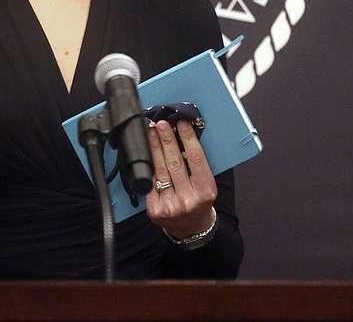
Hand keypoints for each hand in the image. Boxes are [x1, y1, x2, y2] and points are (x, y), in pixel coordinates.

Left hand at [144, 119, 216, 238]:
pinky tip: (147, 153)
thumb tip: (183, 136)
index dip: (188, 138)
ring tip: (152, 133)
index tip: (181, 123)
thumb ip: (197, 165)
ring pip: (160, 170)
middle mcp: (188, 199)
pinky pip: (150, 183)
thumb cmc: (200, 201)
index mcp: (205, 191)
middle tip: (161, 123)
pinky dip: (148, 167)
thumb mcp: (206, 184)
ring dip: (154, 148)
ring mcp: (171, 206)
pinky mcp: (156, 210)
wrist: (192, 229)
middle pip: (175, 162)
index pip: (196, 159)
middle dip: (166, 139)